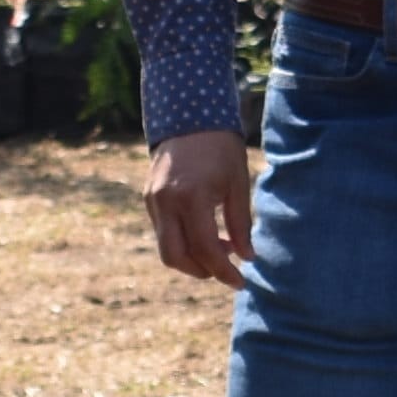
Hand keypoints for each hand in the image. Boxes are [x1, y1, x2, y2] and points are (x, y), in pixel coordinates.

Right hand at [144, 129, 251, 288]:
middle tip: (226, 269)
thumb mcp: (237, 183)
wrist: (188, 114)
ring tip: (220, 246)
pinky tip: (204, 231)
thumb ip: (241, 224)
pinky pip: (162, 232)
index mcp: (191, 198)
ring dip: (192, 258)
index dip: (224, 271)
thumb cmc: (220, 146)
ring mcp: (152, 201)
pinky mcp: (148, 198)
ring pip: (166, 248)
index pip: (206, 250)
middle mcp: (166, 203)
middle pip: (176, 258)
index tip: (241, 282)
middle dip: (202, 271)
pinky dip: (183, 241)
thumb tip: (248, 257)